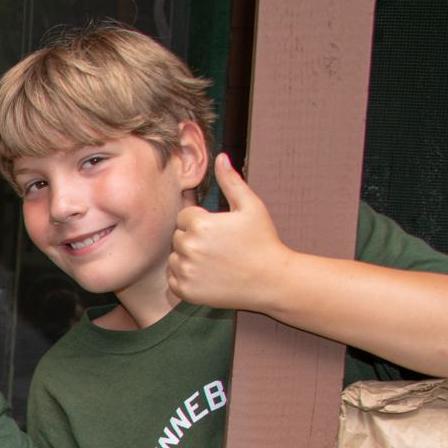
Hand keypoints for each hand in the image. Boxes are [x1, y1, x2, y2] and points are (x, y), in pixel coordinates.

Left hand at [168, 154, 293, 311]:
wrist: (272, 280)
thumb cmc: (263, 241)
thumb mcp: (251, 207)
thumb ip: (231, 181)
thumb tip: (221, 157)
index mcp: (200, 224)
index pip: (184, 217)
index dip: (202, 222)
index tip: (220, 231)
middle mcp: (188, 247)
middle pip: (177, 237)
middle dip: (194, 239)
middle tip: (220, 248)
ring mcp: (186, 271)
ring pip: (175, 257)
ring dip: (189, 258)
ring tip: (216, 262)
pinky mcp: (186, 291)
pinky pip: (174, 278)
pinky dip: (187, 277)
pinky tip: (209, 276)